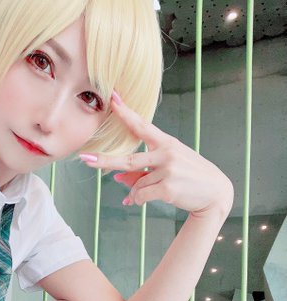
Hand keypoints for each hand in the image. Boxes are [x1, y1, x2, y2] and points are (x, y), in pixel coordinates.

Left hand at [80, 92, 233, 217]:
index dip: (126, 113)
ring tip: (145, 195)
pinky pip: (140, 196)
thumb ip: (142, 171)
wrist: (215, 194)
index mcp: (167, 143)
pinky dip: (137, 201)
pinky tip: (140, 202)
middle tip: (85, 159)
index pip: (142, 125)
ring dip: (135, 192)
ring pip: (135, 184)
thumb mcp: (169, 168)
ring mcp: (167, 170)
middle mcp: (166, 154)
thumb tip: (117, 179)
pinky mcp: (168, 188)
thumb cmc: (190, 178)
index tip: (113, 99)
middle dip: (105, 160)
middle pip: (128, 159)